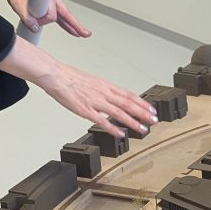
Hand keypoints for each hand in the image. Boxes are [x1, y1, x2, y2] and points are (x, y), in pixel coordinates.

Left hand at [0, 0, 90, 37]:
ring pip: (64, 16)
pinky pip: (59, 17)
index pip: (53, 14)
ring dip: (70, 26)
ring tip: (81, 34)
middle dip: (73, 25)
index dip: (44, 20)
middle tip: (86, 34)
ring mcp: (51, 2)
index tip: (34, 22)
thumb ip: (26, 17)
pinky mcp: (48, 6)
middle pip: (65, 15)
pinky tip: (72, 31)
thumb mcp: (18, 4)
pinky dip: (65, 24)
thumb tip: (35, 28)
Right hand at [37, 62, 156, 138]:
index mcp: (106, 85)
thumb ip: (103, 90)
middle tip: (154, 120)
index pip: (129, 95)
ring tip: (143, 129)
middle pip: (128, 104)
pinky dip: (112, 128)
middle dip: (143, 113)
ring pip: (119, 113)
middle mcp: (104, 93)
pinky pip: (101, 121)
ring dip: (133, 122)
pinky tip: (120, 134)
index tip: (152, 110)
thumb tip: (112, 96)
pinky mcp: (85, 110)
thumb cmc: (70, 77)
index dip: (142, 103)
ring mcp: (95, 102)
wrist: (56, 75)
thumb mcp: (92, 81)